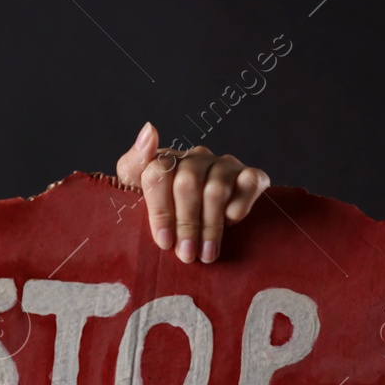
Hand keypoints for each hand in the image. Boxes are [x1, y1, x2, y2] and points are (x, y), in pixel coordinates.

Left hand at [114, 120, 270, 264]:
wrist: (199, 219)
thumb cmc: (162, 207)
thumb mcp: (135, 188)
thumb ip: (133, 163)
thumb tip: (149, 130)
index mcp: (166, 160)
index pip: (158, 173)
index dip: (160, 210)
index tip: (163, 241)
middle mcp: (196, 158)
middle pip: (187, 184)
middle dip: (186, 224)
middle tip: (186, 254)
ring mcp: (224, 165)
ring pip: (216, 189)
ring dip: (210, 226)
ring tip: (205, 254)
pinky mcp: (250, 175)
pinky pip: (250, 183)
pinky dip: (240, 205)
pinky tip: (231, 224)